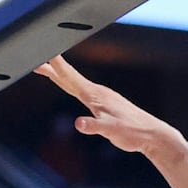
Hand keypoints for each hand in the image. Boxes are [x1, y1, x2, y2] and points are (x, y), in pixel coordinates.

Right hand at [34, 55, 176, 155]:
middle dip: (52, 68)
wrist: (151, 135)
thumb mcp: (111, 131)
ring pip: (75, 83)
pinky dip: (71, 85)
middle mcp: (97, 93)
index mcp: (96, 95)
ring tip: (47, 69)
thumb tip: (79, 123)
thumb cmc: (133, 133)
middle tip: (35, 59)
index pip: (72, 77)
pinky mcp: (104, 104)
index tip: (45, 52)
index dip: (57, 65)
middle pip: (70, 77)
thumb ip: (94, 126)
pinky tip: (70, 87)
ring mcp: (101, 97)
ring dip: (60, 75)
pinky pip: (82, 91)